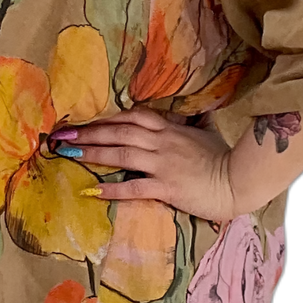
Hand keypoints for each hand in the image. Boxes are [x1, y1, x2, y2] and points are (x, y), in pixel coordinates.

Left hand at [56, 110, 239, 224]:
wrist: (239, 180)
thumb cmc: (225, 158)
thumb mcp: (208, 133)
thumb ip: (197, 122)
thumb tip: (199, 111)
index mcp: (170, 129)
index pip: (133, 116)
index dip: (107, 116)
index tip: (85, 118)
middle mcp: (162, 143)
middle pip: (119, 131)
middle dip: (89, 132)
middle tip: (63, 133)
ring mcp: (162, 165)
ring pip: (121, 154)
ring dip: (93, 153)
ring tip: (69, 153)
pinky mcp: (166, 187)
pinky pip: (134, 187)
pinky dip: (112, 189)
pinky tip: (93, 191)